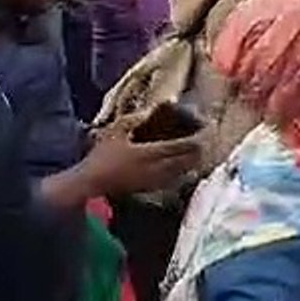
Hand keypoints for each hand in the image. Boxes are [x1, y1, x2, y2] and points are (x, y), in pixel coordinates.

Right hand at [78, 130, 202, 197]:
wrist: (93, 183)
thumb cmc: (102, 156)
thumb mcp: (115, 132)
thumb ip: (134, 120)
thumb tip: (150, 110)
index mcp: (148, 153)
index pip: (178, 147)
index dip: (193, 141)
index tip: (204, 133)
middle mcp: (155, 168)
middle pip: (184, 162)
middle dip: (197, 153)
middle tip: (206, 144)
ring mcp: (153, 181)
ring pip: (180, 173)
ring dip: (191, 165)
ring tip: (199, 157)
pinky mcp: (149, 190)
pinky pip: (171, 182)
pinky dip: (180, 175)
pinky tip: (182, 171)